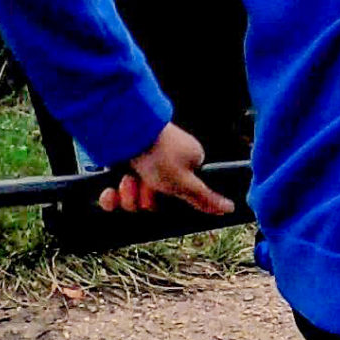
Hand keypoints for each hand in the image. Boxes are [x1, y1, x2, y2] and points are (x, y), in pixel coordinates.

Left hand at [97, 122, 234, 216]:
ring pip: (134, 198)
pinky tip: (108, 192)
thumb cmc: (159, 154)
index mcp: (187, 164)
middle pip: (154, 199)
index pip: (180, 195)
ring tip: (126, 180)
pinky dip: (111, 196)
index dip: (169, 199)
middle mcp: (165, 164)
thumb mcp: (184, 182)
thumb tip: (230, 208)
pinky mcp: (120, 165)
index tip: (163, 191)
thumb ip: (204, 199)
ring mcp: (142, 164)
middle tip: (143, 183)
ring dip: (127, 195)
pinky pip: (116, 193)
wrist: (124, 131)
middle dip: (144, 197)